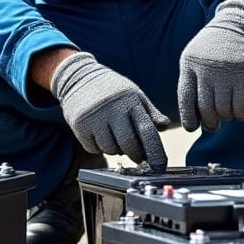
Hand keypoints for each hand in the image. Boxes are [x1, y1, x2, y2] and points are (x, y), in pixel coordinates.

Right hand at [51, 51, 169, 167]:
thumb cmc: (113, 90)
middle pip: (129, 145)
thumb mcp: (134, 94)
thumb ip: (150, 112)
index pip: (147, 131)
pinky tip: (100, 134)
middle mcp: (112, 109)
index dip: (156, 152)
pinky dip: (99, 147)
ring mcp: (94, 117)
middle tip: (138, 155)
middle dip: (136, 155)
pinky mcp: (79, 125)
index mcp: (130, 101)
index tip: (160, 166)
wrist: (79, 77)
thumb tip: (164, 126)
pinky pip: (94, 148)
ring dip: (116, 150)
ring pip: (111, 149)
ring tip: (116, 137)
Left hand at [178, 0, 243, 131]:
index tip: (195, 127)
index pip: (187, 102)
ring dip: (238, 116)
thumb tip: (191, 120)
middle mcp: (212, 71)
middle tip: (219, 120)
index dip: (191, 121)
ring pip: (235, 111)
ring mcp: (234, 72)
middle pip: (213, 112)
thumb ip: (189, 83)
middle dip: (215, 123)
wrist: (239, 21)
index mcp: (192, 67)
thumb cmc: (213, 45)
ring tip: (237, 111)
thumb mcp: (192, 57)